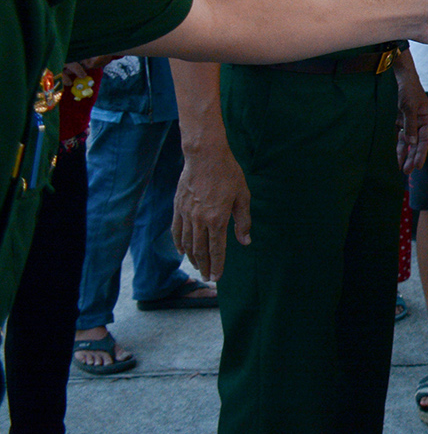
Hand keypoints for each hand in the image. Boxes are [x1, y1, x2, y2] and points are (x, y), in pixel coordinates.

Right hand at [173, 144, 250, 279]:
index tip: (216, 277)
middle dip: (204, 266)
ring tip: (197, 266)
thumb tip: (245, 242)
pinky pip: (176, 230)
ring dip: (192, 257)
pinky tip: (181, 251)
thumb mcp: (242, 196)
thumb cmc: (228, 174)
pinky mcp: (178, 207)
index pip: (216, 249)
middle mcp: (199, 220)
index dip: (217, 265)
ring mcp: (186, 214)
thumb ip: (243, 221)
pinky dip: (178, 243)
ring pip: (187, 243)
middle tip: (207, 277)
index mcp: (217, 219)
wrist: (205, 156)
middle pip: (200, 250)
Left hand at [395, 62, 427, 174]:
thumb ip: (410, 124)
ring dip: (406, 154)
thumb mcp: (409, 106)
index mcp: (426, 120)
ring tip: (403, 169)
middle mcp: (420, 123)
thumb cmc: (409, 90)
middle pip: (417, 144)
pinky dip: (399, 147)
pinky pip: (401, 137)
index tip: (418, 165)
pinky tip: (397, 157)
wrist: (402, 78)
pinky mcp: (401, 122)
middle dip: (413, 157)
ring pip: (409, 142)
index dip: (421, 153)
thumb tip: (411, 141)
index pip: (424, 140)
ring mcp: (410, 123)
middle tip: (408, 171)